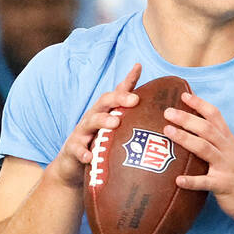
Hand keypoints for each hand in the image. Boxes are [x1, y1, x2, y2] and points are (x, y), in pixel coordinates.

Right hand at [47, 63, 141, 187]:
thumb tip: (162, 121)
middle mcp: (94, 117)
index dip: (128, 79)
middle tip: (135, 100)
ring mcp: (82, 132)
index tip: (139, 66)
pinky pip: (78, 149)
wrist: (72, 166)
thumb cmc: (99, 146)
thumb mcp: (116, 133)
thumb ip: (133, 124)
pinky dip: (83, 152)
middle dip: (119, 98)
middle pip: (105, 101)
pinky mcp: (73, 148)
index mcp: (106, 112)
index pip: (118, 92)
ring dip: (103, 120)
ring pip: (92, 121)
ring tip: (115, 123)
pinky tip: (89, 157)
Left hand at [163, 91, 233, 223]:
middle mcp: (228, 150)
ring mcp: (226, 167)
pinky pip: (205, 182)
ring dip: (185, 138)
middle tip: (167, 112)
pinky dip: (191, 181)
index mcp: (229, 141)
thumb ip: (216, 142)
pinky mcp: (223, 185)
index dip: (200, 104)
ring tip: (167, 131)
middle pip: (207, 129)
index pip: (215, 116)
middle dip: (187, 118)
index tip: (183, 95)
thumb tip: (193, 132)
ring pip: (205, 149)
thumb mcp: (232, 154)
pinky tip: (177, 180)